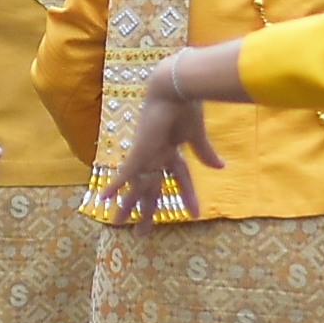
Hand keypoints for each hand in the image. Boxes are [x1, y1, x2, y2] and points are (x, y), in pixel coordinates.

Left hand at [95, 44, 245, 221]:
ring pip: (135, 186)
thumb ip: (206, 153)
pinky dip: (114, 185)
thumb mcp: (197, 136)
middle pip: (150, 189)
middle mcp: (157, 155)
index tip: (196, 215)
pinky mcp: (140, 151)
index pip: (179, 179)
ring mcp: (147, 154)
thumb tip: (221, 168)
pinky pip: (124, 173)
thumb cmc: (188, 106)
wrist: (176, 88)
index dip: (186, 197)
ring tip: (117, 223)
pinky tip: (102, 199)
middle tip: (141, 233)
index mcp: (172, 151)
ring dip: (126, 206)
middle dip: (146, 211)